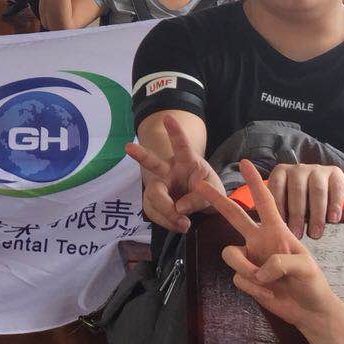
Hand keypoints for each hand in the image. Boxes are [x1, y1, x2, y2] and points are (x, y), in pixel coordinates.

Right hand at [125, 113, 224, 231]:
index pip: (181, 145)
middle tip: (128, 147)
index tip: (168, 118)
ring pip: (153, 195)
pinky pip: (154, 212)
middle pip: (153, 163)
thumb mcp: (215, 193)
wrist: (203, 204)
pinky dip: (166, 221)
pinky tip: (177, 225)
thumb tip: (179, 208)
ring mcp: (160, 185)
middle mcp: (169, 170)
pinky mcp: (154, 201)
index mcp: (187, 161)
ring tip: (183, 224)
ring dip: (166, 212)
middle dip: (141, 155)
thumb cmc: (209, 191)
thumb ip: (200, 198)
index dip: (175, 132)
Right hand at [197, 160, 338, 329]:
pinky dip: (253, 289)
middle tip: (198, 184)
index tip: (245, 163)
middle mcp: (259, 240)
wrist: (308, 310)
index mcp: (277, 231)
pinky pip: (238, 278)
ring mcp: (250, 258)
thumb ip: (282, 262)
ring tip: (265, 283)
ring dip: (245, 269)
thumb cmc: (312, 283)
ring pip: (229, 254)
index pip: (265, 202)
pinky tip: (268, 293)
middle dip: (216, 199)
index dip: (255, 183)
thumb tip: (260, 269)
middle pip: (233, 215)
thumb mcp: (306, 268)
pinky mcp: (245, 278)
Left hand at [266, 163, 343, 239]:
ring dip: (316, 214)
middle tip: (296, 234)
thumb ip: (273, 210)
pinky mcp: (335, 174)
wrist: (323, 186)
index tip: (278, 226)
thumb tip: (261, 228)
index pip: (276, 188)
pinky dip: (334, 205)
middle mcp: (298, 169)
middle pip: (297, 190)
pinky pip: (336, 189)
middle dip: (296, 215)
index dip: (278, 207)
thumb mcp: (283, 201)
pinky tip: (332, 219)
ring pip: (317, 191)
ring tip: (314, 233)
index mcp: (280, 173)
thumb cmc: (297, 200)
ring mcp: (317, 170)